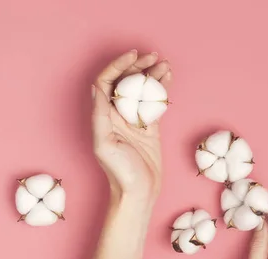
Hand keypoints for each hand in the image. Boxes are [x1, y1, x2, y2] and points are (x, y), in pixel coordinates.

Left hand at [91, 50, 171, 203]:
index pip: (109, 81)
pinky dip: (162, 91)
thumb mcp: (105, 145)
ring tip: (166, 65)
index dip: (120, 66)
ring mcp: (135, 120)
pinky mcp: (150, 128)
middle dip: (139, 66)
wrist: (139, 192)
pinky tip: (169, 80)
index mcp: (105, 116)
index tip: (134, 56)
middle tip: (154, 57)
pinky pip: (155, 104)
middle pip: (127, 82)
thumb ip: (100, 115)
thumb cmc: (120, 173)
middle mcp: (118, 115)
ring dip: (153, 76)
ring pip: (143, 91)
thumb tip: (97, 88)